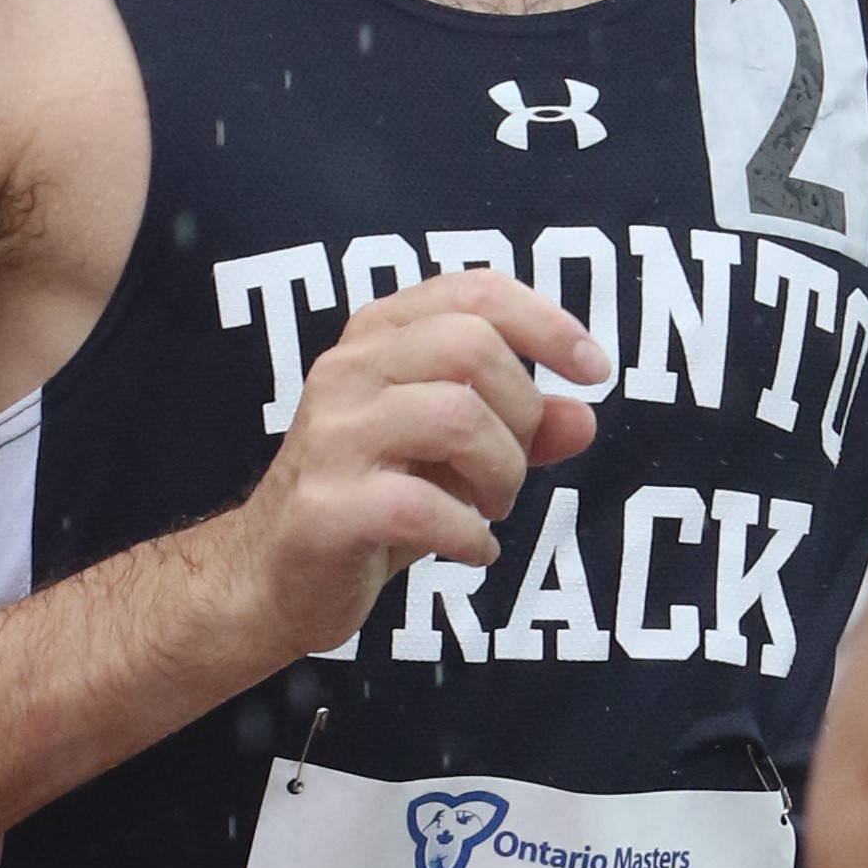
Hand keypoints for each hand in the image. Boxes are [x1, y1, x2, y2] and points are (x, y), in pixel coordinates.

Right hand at [228, 269, 604, 659]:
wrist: (272, 575)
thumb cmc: (372, 499)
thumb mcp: (455, 455)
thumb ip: (520, 429)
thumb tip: (585, 417)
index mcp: (379, 337)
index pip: (475, 291)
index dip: (548, 323)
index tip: (595, 370)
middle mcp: (348, 370)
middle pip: (472, 346)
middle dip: (522, 413)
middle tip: (512, 468)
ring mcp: (331, 437)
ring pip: (456, 417)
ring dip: (501, 473)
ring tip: (491, 508)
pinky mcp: (325, 507)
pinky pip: (423, 506)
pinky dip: (469, 534)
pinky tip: (471, 549)